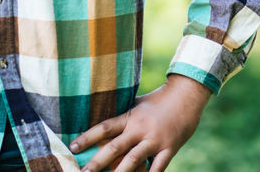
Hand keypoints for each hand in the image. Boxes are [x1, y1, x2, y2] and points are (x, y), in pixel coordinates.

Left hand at [70, 74, 211, 171]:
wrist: (187, 95)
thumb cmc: (159, 100)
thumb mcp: (138, 103)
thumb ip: (123, 115)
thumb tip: (104, 125)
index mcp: (130, 116)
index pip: (105, 127)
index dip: (88, 136)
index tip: (72, 146)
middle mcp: (140, 128)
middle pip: (115, 147)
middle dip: (97, 162)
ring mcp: (155, 139)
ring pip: (133, 160)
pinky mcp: (170, 148)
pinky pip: (158, 167)